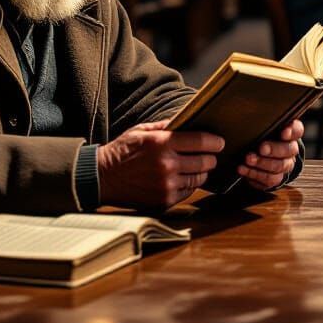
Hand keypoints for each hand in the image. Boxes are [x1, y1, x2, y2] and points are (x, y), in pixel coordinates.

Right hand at [98, 121, 224, 210]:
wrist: (102, 178)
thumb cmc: (122, 151)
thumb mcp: (141, 131)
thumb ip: (165, 126)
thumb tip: (186, 122)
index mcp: (161, 143)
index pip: (200, 141)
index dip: (214, 141)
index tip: (220, 142)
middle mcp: (167, 165)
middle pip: (205, 162)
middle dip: (210, 157)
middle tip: (210, 155)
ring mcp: (166, 185)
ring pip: (199, 179)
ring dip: (201, 172)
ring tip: (197, 167)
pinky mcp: (164, 200)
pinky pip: (187, 192)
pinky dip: (188, 185)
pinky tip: (182, 178)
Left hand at [238, 119, 302, 190]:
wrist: (259, 157)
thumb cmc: (260, 136)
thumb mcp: (262, 126)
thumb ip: (261, 120)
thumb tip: (246, 109)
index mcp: (289, 133)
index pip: (297, 130)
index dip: (292, 131)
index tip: (283, 132)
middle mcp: (290, 150)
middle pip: (289, 150)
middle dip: (274, 149)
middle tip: (261, 148)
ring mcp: (285, 165)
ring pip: (279, 166)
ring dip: (262, 163)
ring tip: (248, 159)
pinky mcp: (275, 178)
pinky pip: (268, 179)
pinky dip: (253, 173)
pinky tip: (242, 168)